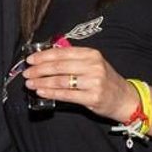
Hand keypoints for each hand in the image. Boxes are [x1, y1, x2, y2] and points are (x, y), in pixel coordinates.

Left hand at [23, 46, 139, 123]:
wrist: (124, 98)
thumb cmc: (104, 80)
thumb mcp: (93, 64)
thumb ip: (73, 60)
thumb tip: (45, 59)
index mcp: (91, 54)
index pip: (62, 53)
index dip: (43, 56)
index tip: (30, 59)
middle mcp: (94, 66)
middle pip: (59, 66)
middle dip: (39, 69)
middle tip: (27, 72)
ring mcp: (94, 82)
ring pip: (61, 80)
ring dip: (42, 82)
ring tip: (30, 83)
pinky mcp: (92, 97)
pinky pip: (66, 94)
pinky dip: (51, 93)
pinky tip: (41, 91)